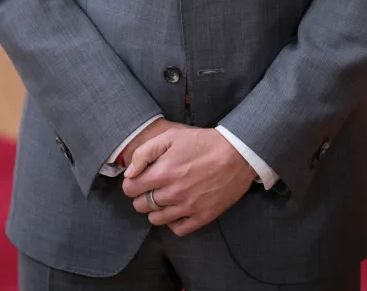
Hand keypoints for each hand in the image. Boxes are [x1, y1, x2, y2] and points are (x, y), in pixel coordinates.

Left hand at [122, 127, 255, 236]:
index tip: (138, 180)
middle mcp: (172, 193)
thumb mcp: (171, 136)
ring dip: (155, 210)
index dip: (131, 184)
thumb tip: (129, 173)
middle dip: (141, 196)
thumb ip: (145, 152)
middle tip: (151, 187)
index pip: (130, 189)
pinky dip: (173, 222)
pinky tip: (177, 209)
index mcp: (163, 172)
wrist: (237, 154)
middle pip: (141, 206)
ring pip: (156, 220)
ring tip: (164, 198)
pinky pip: (177, 230)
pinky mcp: (202, 217)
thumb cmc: (203, 142)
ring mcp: (187, 207)